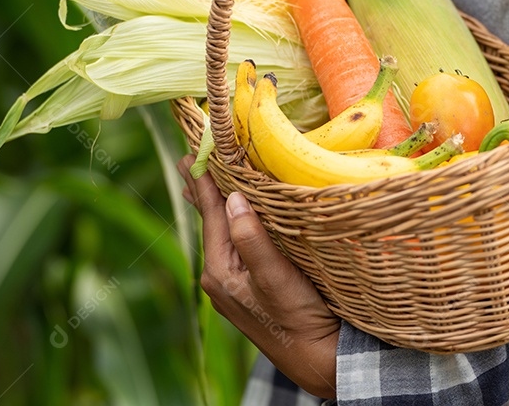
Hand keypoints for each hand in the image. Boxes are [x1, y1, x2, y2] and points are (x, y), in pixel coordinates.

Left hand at [178, 155, 338, 398]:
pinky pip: (235, 243)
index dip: (203, 179)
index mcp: (219, 270)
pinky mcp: (249, 286)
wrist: (317, 359)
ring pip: (223, 231)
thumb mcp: (275, 277)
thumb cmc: (298, 319)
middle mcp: (220, 276)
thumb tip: (232, 198)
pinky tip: (235, 215)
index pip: (210, 213)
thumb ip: (251, 238)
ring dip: (219, 203)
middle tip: (191, 156)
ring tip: (205, 179)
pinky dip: (233, 222)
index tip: (192, 149)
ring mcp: (233, 282)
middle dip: (204, 188)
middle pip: (211, 221)